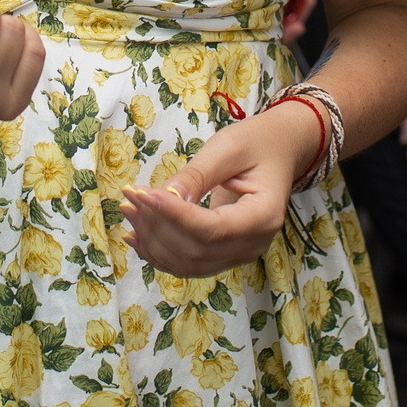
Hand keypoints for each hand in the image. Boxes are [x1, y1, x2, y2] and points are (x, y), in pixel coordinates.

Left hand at [121, 101, 323, 276]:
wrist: (278, 152)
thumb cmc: (257, 143)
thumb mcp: (228, 148)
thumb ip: (197, 175)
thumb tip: (163, 199)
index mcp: (264, 215)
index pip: (212, 229)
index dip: (174, 216)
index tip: (143, 195)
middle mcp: (255, 244)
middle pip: (197, 250)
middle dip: (157, 226)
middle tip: (130, 197)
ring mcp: (240, 253)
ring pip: (188, 263)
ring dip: (153, 241)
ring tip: (129, 210)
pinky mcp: (225, 254)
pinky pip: (188, 263)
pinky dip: (159, 253)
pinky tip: (136, 235)